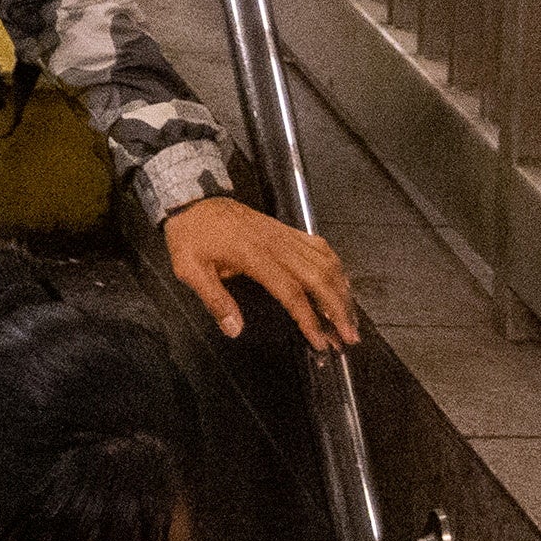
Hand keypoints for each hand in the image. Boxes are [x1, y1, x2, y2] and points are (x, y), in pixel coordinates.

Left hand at [161, 193, 360, 351]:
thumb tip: (234, 329)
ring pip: (325, 262)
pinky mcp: (286, 230)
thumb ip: (215, 300)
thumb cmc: (191, 235)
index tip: (320, 342)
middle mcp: (276, 244)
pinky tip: (341, 283)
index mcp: (253, 256)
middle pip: (319, 278)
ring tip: (350, 317)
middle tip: (349, 337)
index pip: (290, 292)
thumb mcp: (190, 269)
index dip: (308, 319)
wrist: (194, 199)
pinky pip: (319, 246)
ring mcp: (284, 235)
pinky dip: (336, 266)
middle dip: (338, 309)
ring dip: (342, 290)